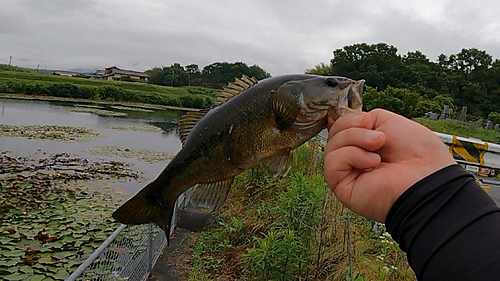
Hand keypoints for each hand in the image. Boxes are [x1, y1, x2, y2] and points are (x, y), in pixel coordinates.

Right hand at [324, 109, 455, 221]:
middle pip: (334, 134)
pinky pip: (332, 162)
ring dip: (355, 139)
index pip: (342, 128)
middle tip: (377, 135)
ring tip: (377, 145)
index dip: (348, 119)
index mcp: (366, 145)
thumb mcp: (391, 122)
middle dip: (352, 127)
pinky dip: (351, 155)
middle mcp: (355, 159)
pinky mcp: (342, 186)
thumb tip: (351, 122)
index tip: (365, 119)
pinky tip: (372, 162)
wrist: (427, 178)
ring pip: (331, 146)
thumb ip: (368, 117)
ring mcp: (349, 173)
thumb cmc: (419, 155)